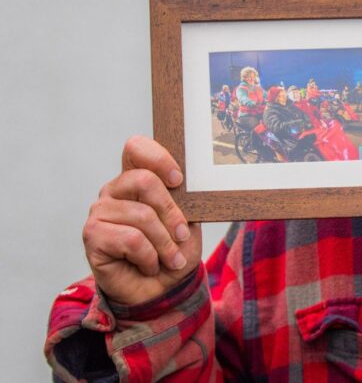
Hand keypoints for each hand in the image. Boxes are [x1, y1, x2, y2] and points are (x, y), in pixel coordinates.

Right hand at [83, 136, 201, 305]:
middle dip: (171, 212)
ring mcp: (100, 212)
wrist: (160, 291)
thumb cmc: (174, 251)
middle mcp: (114, 190)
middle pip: (144, 180)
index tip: (179, 180)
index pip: (136, 148)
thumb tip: (190, 186)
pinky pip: (131, 239)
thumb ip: (186, 201)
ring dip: (165, 243)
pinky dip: (149, 257)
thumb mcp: (188, 223)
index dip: (158, 158)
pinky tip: (150, 265)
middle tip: (182, 235)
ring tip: (170, 259)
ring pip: (142, 215)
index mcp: (136, 178)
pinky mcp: (92, 236)